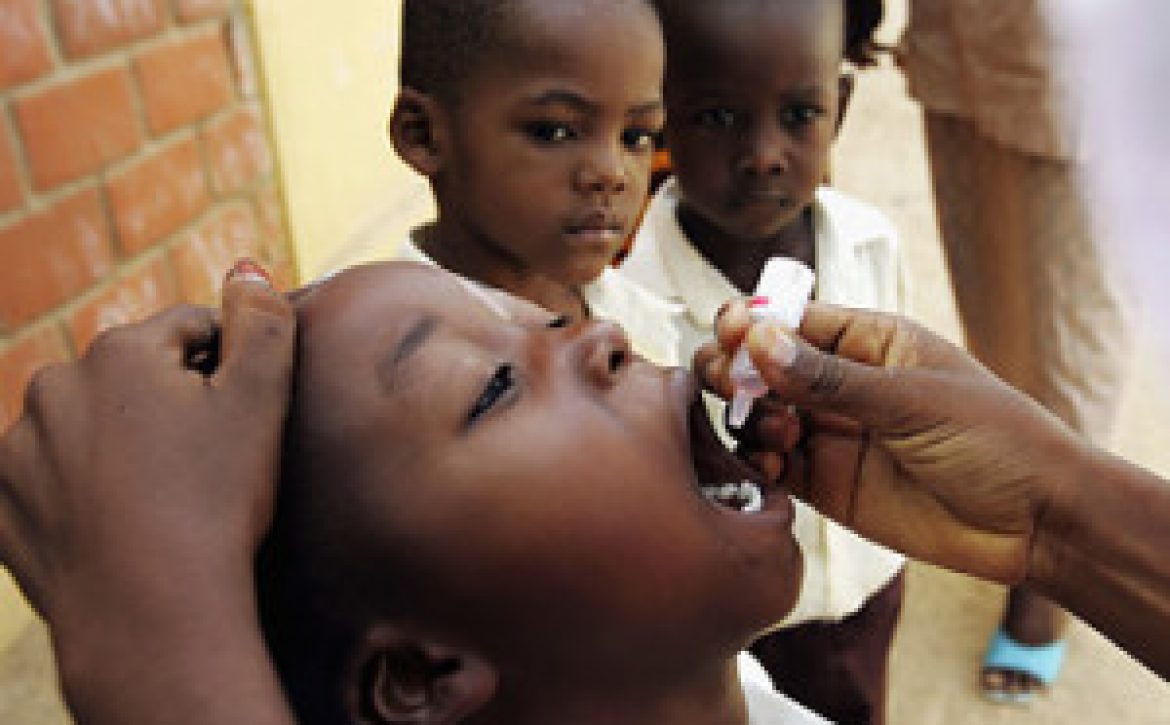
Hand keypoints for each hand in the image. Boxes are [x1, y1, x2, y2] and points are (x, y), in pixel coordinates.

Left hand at [0, 262, 295, 718]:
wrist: (151, 612)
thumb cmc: (215, 502)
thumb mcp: (261, 402)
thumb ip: (262, 322)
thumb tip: (246, 268)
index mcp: (119, 351)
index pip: (187, 329)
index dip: (226, 364)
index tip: (244, 411)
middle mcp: (53, 386)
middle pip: (129, 374)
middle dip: (166, 400)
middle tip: (207, 458)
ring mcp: (18, 450)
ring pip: (84, 424)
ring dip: (118, 441)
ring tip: (162, 493)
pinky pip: (45, 479)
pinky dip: (77, 489)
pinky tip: (117, 518)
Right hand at [696, 300, 1084, 584]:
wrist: (1037, 523)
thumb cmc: (995, 440)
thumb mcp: (913, 401)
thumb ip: (831, 379)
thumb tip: (757, 341)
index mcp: (869, 342)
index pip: (792, 320)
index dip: (753, 323)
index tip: (730, 332)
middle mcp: (842, 385)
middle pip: (763, 366)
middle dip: (736, 369)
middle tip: (733, 385)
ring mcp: (832, 434)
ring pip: (761, 415)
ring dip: (750, 418)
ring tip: (778, 432)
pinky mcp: (828, 484)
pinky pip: (774, 465)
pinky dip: (759, 461)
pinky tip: (773, 464)